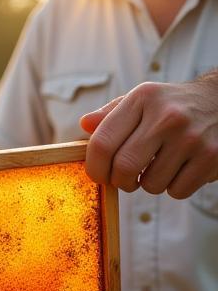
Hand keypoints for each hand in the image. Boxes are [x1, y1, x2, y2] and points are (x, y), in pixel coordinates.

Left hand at [80, 78, 217, 198]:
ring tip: (159, 166)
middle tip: (126, 178)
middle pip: (124, 168)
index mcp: (142, 99)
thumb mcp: (141, 100)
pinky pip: (177, 191)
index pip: (102, 143)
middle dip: (120, 181)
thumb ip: (110, 114)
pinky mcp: (212, 156)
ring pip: (151, 185)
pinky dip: (174, 187)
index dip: (94, 167)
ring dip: (150, 184)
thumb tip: (85, 124)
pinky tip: (180, 168)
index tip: (99, 175)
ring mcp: (191, 137)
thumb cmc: (171, 106)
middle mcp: (167, 116)